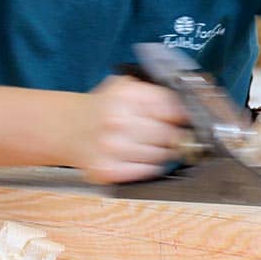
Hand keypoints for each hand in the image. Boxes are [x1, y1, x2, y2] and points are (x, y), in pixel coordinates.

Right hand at [69, 75, 188, 183]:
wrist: (70, 128)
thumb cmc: (105, 109)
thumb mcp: (127, 88)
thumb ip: (158, 94)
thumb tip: (190, 109)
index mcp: (125, 95)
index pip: (172, 108)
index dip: (183, 115)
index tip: (187, 120)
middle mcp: (116, 120)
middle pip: (168, 133)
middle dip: (175, 135)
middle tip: (172, 135)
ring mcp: (111, 147)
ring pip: (161, 154)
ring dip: (165, 152)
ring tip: (155, 145)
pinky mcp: (107, 170)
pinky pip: (147, 171)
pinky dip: (151, 166)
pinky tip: (143, 157)